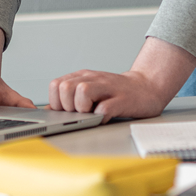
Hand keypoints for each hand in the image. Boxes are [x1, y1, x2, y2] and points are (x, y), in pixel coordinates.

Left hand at [47, 37, 194, 117]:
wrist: (147, 87)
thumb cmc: (117, 93)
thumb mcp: (91, 90)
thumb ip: (72, 97)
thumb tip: (49, 111)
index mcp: (83, 77)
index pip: (56, 85)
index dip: (56, 102)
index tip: (66, 112)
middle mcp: (93, 79)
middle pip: (65, 87)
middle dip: (67, 106)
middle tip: (80, 113)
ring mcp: (108, 88)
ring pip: (82, 91)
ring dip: (82, 108)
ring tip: (92, 114)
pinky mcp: (122, 100)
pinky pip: (104, 109)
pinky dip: (100, 117)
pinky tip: (105, 118)